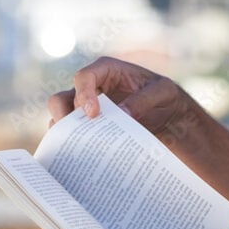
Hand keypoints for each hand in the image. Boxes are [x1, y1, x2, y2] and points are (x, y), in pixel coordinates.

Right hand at [47, 56, 193, 137]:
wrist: (168, 116)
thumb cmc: (164, 96)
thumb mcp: (162, 93)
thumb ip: (143, 100)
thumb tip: (122, 114)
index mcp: (105, 70)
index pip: (84, 77)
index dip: (84, 94)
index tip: (93, 114)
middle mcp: (89, 89)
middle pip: (60, 99)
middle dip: (62, 115)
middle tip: (75, 133)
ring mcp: (85, 109)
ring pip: (61, 120)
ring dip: (65, 134)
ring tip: (75, 149)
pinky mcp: (88, 128)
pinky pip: (70, 136)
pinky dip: (72, 146)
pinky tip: (81, 158)